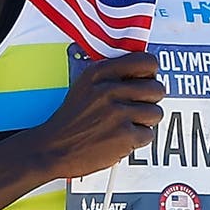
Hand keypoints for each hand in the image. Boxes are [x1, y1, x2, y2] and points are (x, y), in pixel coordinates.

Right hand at [36, 52, 165, 176]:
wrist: (53, 148)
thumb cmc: (71, 119)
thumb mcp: (86, 85)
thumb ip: (112, 75)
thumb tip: (145, 72)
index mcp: (100, 73)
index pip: (146, 61)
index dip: (150, 73)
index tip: (146, 80)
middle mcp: (109, 89)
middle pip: (157, 88)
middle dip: (150, 100)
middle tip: (136, 108)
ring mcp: (118, 113)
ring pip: (156, 112)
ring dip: (145, 122)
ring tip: (126, 124)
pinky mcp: (124, 135)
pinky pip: (149, 135)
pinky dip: (137, 140)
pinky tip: (120, 138)